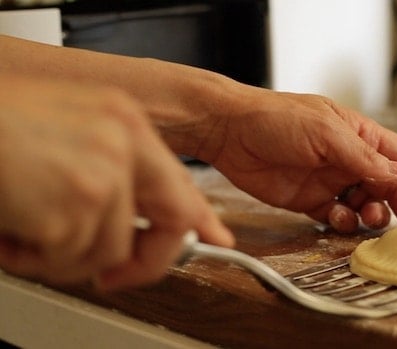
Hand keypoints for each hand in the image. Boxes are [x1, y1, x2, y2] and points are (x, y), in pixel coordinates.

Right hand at [0, 75, 233, 289]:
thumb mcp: (65, 134)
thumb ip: (109, 172)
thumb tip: (132, 222)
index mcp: (123, 121)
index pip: (179, 181)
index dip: (198, 217)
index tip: (212, 239)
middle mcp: (122, 141)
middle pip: (169, 224)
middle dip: (144, 262)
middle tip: (114, 278)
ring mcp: (102, 172)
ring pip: (107, 251)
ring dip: (60, 253)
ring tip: (22, 222)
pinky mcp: (74, 205)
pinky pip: (68, 261)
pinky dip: (31, 257)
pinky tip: (8, 226)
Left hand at [193, 87, 396, 232]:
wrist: (229, 132)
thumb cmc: (277, 119)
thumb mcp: (326, 134)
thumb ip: (366, 158)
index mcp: (362, 136)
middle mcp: (351, 160)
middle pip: (392, 188)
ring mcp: (331, 182)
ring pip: (367, 207)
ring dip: (374, 217)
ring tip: (367, 216)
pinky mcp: (309, 201)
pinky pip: (337, 219)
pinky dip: (343, 224)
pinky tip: (336, 218)